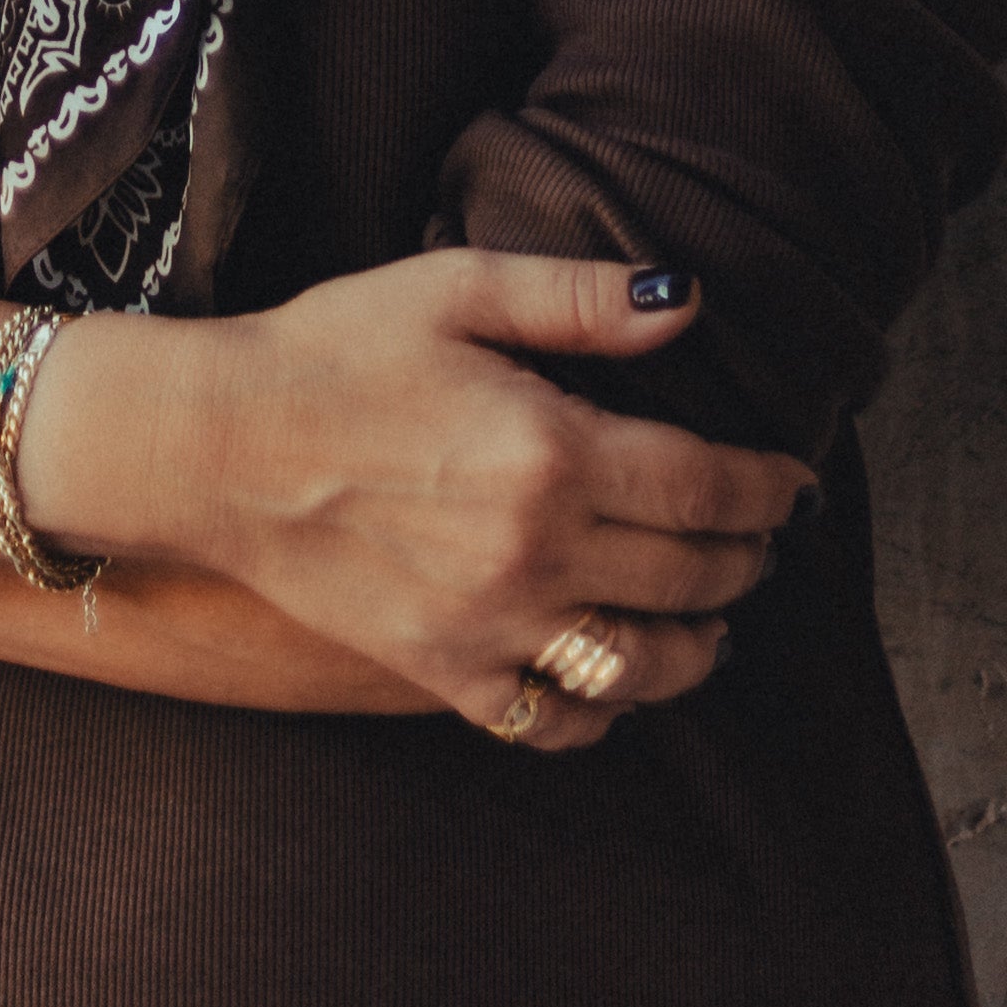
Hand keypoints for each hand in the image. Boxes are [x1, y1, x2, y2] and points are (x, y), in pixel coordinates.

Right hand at [138, 251, 812, 750]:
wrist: (213, 446)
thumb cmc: (333, 350)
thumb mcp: (457, 287)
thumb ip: (580, 298)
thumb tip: (688, 303)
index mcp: (549, 449)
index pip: (708, 488)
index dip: (769, 491)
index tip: (793, 484)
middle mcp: (533, 550)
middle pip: (692, 575)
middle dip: (747, 558)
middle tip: (763, 540)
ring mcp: (488, 625)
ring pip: (644, 664)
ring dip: (701, 645)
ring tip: (717, 621)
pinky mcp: (442, 671)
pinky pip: (555, 719)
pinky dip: (605, 710)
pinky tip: (618, 675)